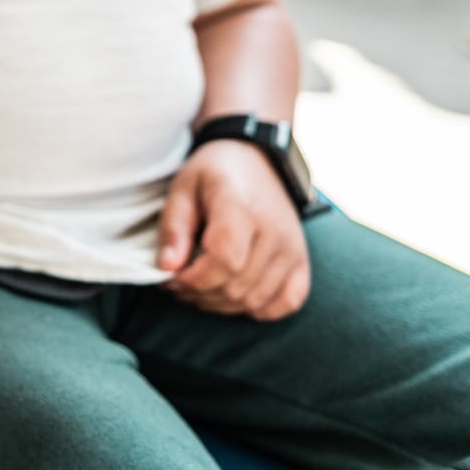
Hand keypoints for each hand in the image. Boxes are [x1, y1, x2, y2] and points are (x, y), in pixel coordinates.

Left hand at [157, 140, 310, 320]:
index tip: (172, 277)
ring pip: (256, 299)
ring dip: (222, 305)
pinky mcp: (301, 260)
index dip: (194, 279)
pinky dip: (261, 309)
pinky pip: (289, 302)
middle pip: (237, 286)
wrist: (255, 159)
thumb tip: (168, 267)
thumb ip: (173, 227)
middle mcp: (273, 231)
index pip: (224, 261)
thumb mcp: (182, 188)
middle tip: (178, 285)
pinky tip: (236, 299)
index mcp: (240, 208)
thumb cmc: (213, 173)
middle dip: (200, 294)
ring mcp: (292, 248)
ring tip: (199, 289)